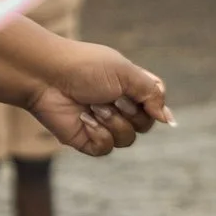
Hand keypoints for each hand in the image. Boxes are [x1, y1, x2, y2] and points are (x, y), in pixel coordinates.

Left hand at [23, 41, 171, 155]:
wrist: (47, 77)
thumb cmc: (85, 67)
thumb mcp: (125, 72)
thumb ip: (151, 93)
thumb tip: (167, 119)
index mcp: (128, 86)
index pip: (155, 102)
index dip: (153, 103)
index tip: (142, 96)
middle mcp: (118, 106)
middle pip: (145, 125)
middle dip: (131, 112)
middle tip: (111, 96)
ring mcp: (102, 124)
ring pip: (127, 139)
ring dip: (113, 121)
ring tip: (93, 106)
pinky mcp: (86, 139)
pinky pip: (106, 148)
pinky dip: (98, 133)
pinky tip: (84, 118)